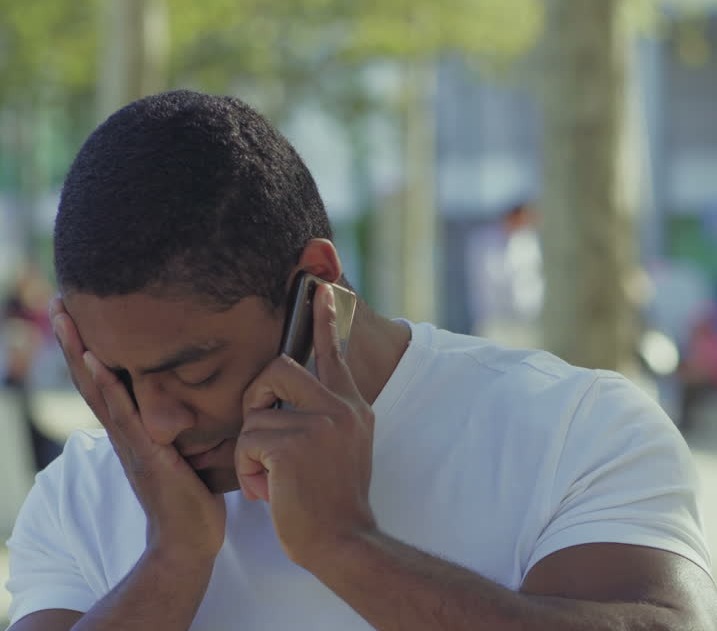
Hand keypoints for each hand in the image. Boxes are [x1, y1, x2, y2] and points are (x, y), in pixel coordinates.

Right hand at [49, 299, 225, 563]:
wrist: (188, 543)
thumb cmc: (192, 499)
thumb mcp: (187, 451)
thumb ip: (184, 426)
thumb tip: (203, 399)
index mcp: (132, 430)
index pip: (106, 381)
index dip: (91, 349)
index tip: (79, 313)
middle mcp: (124, 433)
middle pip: (91, 378)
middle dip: (75, 339)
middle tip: (60, 301)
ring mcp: (130, 442)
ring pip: (99, 389)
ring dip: (81, 351)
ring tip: (66, 317)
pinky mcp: (145, 453)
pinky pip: (123, 413)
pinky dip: (107, 385)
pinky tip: (97, 359)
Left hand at [236, 283, 375, 567]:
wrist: (343, 541)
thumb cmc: (333, 503)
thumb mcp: (341, 449)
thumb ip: (324, 418)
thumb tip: (286, 399)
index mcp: (353, 407)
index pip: (335, 353)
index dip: (325, 319)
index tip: (320, 289)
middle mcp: (341, 408)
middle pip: (280, 368)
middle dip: (257, 396)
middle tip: (263, 434)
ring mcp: (320, 424)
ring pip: (256, 414)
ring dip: (251, 449)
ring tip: (272, 478)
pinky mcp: (293, 444)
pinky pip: (247, 442)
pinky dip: (248, 471)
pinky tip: (271, 490)